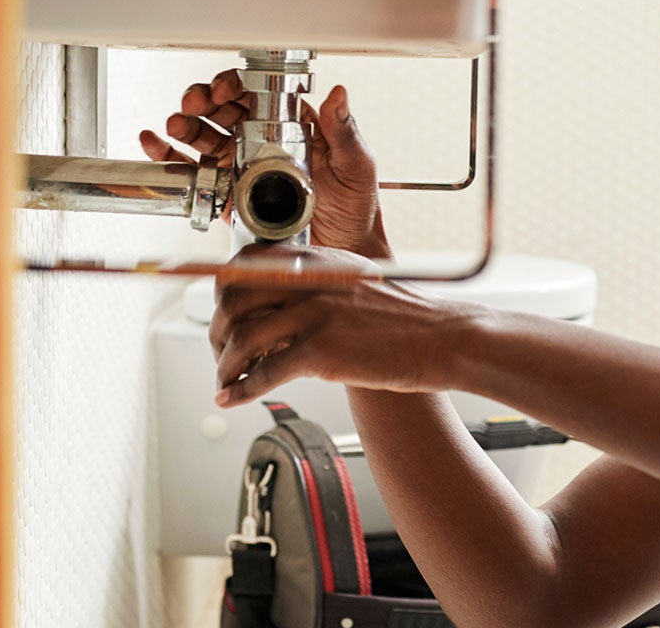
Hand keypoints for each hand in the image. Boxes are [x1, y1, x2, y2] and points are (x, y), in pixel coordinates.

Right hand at [139, 69, 388, 256]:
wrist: (345, 252)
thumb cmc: (355, 206)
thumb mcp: (356, 164)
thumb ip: (344, 130)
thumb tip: (339, 93)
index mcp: (291, 125)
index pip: (256, 94)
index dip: (236, 86)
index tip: (227, 91)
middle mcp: (262, 141)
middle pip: (222, 110)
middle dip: (203, 101)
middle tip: (194, 104)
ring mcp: (241, 167)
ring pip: (204, 136)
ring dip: (185, 125)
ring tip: (176, 124)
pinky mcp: (227, 195)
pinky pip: (194, 172)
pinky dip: (170, 156)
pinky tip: (155, 143)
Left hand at [211, 244, 484, 406]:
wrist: (444, 338)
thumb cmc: (406, 318)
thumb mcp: (355, 283)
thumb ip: (317, 285)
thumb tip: (278, 306)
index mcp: (315, 261)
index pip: (245, 263)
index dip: (223, 291)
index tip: (220, 314)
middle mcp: (308, 281)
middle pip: (233, 299)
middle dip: (215, 330)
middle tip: (218, 351)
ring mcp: (313, 315)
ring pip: (241, 337)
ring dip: (224, 364)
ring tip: (225, 380)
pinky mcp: (321, 351)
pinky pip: (265, 372)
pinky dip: (241, 389)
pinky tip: (233, 399)